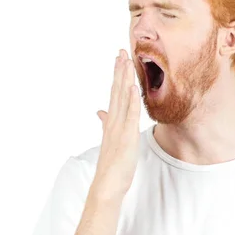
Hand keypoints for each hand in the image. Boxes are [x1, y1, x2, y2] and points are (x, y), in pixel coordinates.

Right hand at [91, 49, 140, 201]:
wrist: (107, 184)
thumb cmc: (112, 163)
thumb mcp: (110, 138)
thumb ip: (106, 122)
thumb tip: (100, 110)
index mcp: (112, 120)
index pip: (115, 92)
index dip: (117, 74)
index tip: (119, 57)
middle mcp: (114, 120)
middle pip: (117, 90)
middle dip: (120, 70)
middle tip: (122, 50)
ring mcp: (119, 128)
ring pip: (122, 99)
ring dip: (125, 79)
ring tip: (126, 61)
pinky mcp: (126, 136)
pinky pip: (130, 116)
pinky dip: (132, 101)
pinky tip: (133, 88)